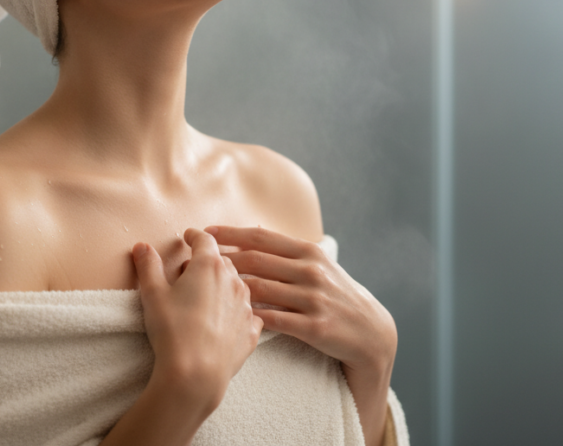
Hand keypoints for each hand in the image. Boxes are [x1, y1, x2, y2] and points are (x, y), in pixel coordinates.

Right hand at [132, 228, 263, 413]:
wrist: (196, 374)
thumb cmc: (172, 331)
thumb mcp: (152, 294)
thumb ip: (148, 266)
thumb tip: (142, 247)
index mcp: (209, 266)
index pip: (204, 239)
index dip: (194, 235)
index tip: (188, 236)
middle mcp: (234, 280)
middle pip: (222, 261)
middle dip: (206, 262)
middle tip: (188, 273)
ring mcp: (246, 305)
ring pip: (236, 284)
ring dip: (222, 285)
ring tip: (204, 298)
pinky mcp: (252, 329)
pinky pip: (246, 312)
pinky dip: (235, 311)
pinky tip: (224, 321)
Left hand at [207, 225, 395, 445]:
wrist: (371, 332)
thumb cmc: (336, 295)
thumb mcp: (318, 265)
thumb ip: (286, 251)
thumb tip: (251, 230)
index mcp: (308, 252)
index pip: (260, 237)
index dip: (228, 234)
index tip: (202, 232)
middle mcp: (310, 271)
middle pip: (255, 260)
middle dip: (220, 259)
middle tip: (191, 259)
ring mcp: (313, 298)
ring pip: (260, 289)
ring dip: (228, 288)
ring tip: (201, 288)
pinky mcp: (314, 327)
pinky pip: (273, 320)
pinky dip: (249, 317)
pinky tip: (228, 317)